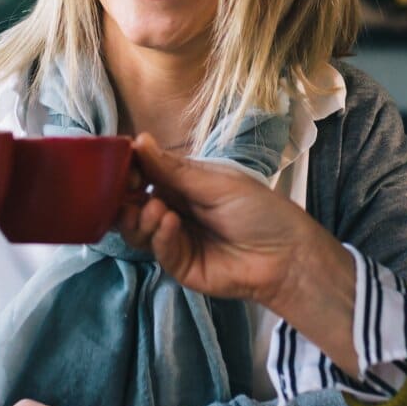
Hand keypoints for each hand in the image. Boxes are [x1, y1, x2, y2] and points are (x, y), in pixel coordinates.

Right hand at [126, 137, 362, 369]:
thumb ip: (174, 169)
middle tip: (128, 191)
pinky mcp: (179, 265)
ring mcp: (174, 240)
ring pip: (138, 230)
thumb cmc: (260, 211)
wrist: (286, 256)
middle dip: (124, 198)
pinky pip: (158, 250)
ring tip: (156, 209)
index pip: (144, 175)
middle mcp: (172, 210)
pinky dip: (160, 236)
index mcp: (182, 185)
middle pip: (133, 204)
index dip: (129, 171)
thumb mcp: (216, 183)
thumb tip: (139, 140)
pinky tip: (169, 224)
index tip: (119, 165)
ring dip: (140, 218)